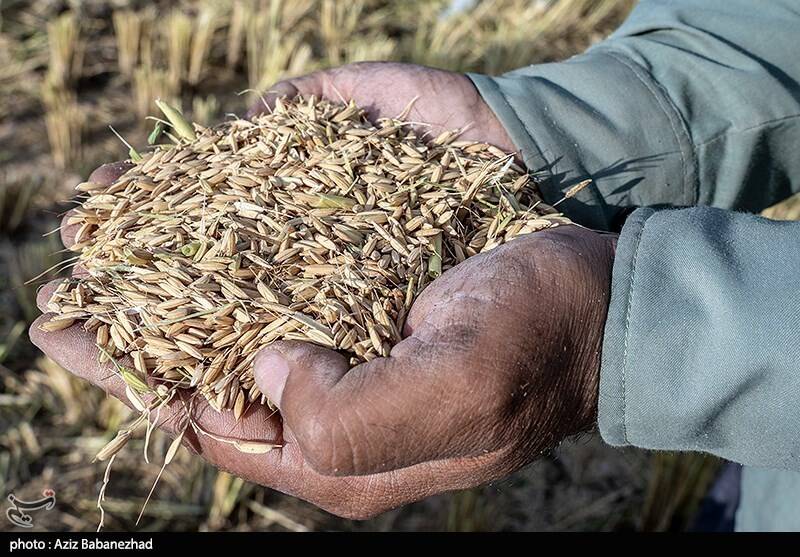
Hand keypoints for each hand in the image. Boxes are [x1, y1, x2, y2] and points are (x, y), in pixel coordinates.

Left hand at [31, 63, 616, 518]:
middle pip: (209, 387)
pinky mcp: (367, 309)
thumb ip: (349, 415)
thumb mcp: (455, 394)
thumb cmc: (537, 341)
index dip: (135, 383)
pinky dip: (227, 274)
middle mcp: (336, 412)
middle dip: (134, 353)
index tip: (67, 338)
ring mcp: (350, 358)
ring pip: (235, 340)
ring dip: (170, 312)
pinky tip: (194, 251)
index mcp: (344, 454)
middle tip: (59, 317)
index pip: (213, 426)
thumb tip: (260, 369)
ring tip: (109, 275)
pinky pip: (278, 296)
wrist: (598, 302)